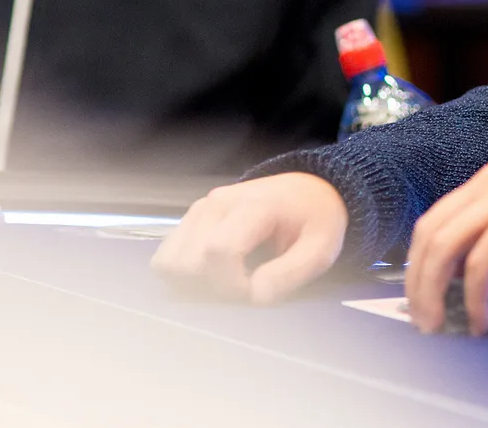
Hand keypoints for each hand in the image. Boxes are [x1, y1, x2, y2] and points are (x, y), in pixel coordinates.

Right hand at [151, 173, 348, 302]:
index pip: (219, 251)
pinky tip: (214, 273)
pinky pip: (166, 258)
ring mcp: (198, 210)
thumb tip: (253, 296)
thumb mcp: (321, 249)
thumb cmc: (316, 220)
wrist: (308, 191)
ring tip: (228, 280)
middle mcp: (217, 203)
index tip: (255, 290)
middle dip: (211, 286)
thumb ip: (290, 274)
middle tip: (243, 286)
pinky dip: (184, 274)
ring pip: (167, 262)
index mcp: (254, 205)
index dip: (232, 283)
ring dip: (193, 283)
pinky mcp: (189, 220)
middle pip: (186, 262)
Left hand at [405, 149, 487, 336]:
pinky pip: (480, 265)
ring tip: (443, 327)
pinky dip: (474, 298)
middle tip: (424, 322)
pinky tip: (485, 322)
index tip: (423, 299)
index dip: (421, 264)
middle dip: (419, 284)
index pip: (435, 223)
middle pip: (429, 236)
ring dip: (434, 294)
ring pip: (443, 248)